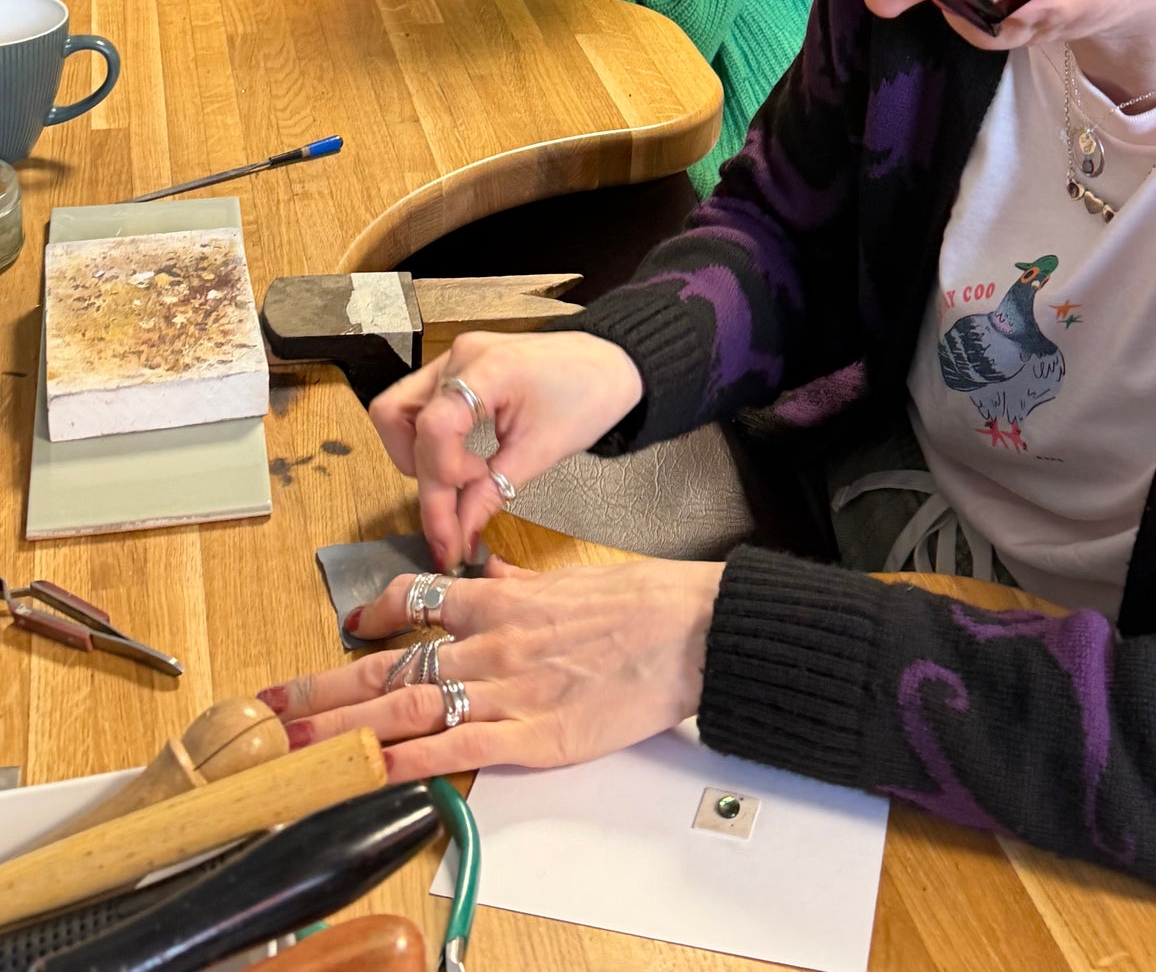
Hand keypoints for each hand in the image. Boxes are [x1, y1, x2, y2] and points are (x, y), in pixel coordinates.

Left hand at [258, 553, 724, 779]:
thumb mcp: (571, 578)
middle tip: (275, 702)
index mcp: (503, 599)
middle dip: (327, 684)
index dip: (375, 613)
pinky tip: (372, 771)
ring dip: (346, 724)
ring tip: (296, 741)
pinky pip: (458, 748)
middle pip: (392, 660)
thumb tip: (487, 571)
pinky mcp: (535, 737)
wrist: (691, 630)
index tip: (349, 623)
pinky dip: (409, 761)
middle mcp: (492, 641)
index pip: (419, 599)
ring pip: (410, 703)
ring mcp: (509, 690)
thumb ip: (520, 580)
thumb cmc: (642, 601)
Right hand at [371, 331, 645, 568]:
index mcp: (487, 368)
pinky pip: (422, 406)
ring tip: (458, 487)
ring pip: (400, 411)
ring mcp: (454, 358)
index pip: (434, 427)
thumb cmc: (588, 397)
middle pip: (401, 419)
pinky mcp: (457, 369)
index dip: (439, 479)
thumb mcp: (543, 452)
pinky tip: (461, 467)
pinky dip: (431, 442)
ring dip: (418, 457)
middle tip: (451, 522)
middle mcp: (459, 356)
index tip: (458, 520)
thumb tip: (457, 535)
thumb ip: (492, 492)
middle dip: (424, 477)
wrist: (613, 362)